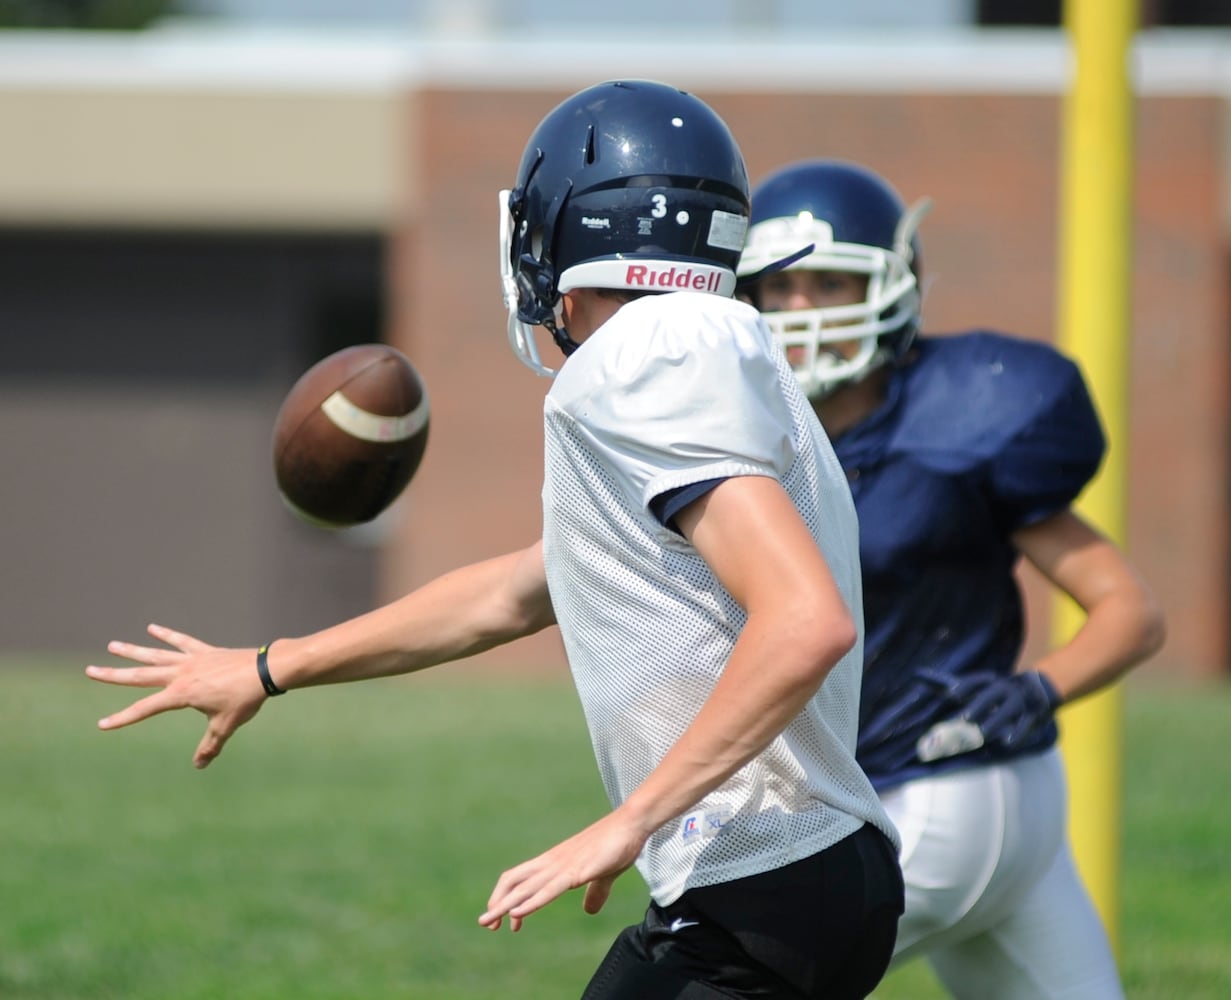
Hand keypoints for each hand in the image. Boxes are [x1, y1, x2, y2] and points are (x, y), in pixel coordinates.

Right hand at [85, 623, 269, 768]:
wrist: (266, 670)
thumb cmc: (246, 699)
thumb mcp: (225, 726)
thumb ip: (210, 745)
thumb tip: (199, 765)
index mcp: (181, 694)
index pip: (144, 709)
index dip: (122, 718)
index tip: (101, 724)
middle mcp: (181, 674)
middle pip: (141, 675)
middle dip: (114, 675)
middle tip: (90, 670)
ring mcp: (192, 660)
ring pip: (156, 655)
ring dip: (134, 651)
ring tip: (112, 645)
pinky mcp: (205, 651)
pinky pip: (182, 642)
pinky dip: (167, 635)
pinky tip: (152, 628)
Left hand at [477, 809, 646, 932]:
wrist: (631, 823)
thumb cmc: (617, 845)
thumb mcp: (602, 874)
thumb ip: (594, 892)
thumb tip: (589, 910)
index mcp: (555, 863)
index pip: (520, 879)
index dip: (508, 898)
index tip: (505, 923)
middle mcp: (552, 863)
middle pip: (514, 881)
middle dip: (497, 903)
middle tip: (485, 923)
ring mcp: (563, 865)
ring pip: (526, 887)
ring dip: (505, 905)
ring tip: (488, 920)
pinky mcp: (577, 870)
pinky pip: (549, 889)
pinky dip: (531, 902)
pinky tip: (518, 912)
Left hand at [916, 669, 1060, 759]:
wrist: (1038, 689)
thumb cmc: (994, 690)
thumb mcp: (975, 685)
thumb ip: (947, 683)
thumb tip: (916, 673)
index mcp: (989, 681)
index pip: (976, 680)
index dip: (965, 685)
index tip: (951, 692)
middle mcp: (1005, 688)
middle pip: (991, 696)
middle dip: (978, 706)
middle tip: (963, 719)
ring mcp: (1020, 702)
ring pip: (1008, 711)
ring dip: (995, 722)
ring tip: (982, 734)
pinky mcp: (1033, 716)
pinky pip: (1026, 725)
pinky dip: (1018, 734)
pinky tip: (1008, 743)